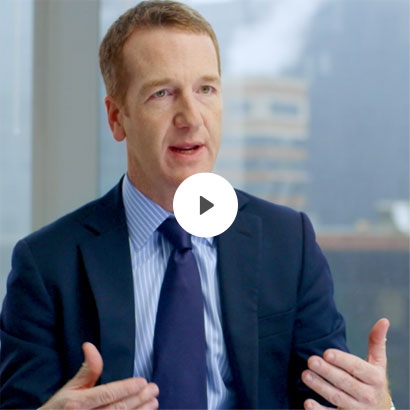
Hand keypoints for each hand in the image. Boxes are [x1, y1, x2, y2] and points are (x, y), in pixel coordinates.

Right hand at [41, 342, 158, 409]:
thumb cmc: (59, 408)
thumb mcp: (70, 387)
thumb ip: (87, 368)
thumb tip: (89, 345)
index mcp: (76, 403)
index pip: (106, 394)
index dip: (126, 388)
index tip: (143, 381)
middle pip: (116, 409)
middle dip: (138, 399)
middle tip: (154, 390)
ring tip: (154, 402)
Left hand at [302, 318, 391, 409]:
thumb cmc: (374, 383)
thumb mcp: (378, 364)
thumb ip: (377, 342)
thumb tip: (383, 320)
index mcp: (375, 379)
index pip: (358, 368)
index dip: (343, 360)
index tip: (327, 353)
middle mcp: (368, 395)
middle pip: (345, 383)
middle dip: (327, 372)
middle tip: (311, 361)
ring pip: (337, 398)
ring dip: (320, 387)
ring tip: (305, 374)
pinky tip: (307, 403)